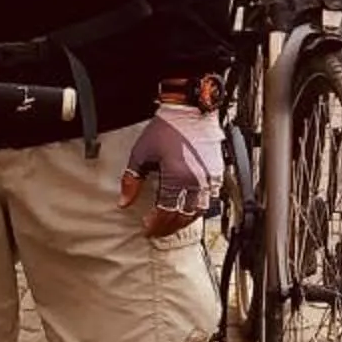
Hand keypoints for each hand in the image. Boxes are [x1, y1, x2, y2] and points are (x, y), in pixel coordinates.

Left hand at [120, 103, 222, 233]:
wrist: (190, 111)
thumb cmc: (167, 128)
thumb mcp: (141, 153)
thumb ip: (132, 180)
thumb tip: (124, 202)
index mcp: (177, 178)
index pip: (166, 213)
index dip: (155, 225)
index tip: (147, 228)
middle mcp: (196, 181)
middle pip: (183, 217)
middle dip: (168, 227)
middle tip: (156, 230)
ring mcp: (209, 179)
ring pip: (199, 212)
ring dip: (184, 221)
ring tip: (171, 223)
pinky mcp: (217, 173)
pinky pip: (210, 199)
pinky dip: (198, 209)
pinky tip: (187, 208)